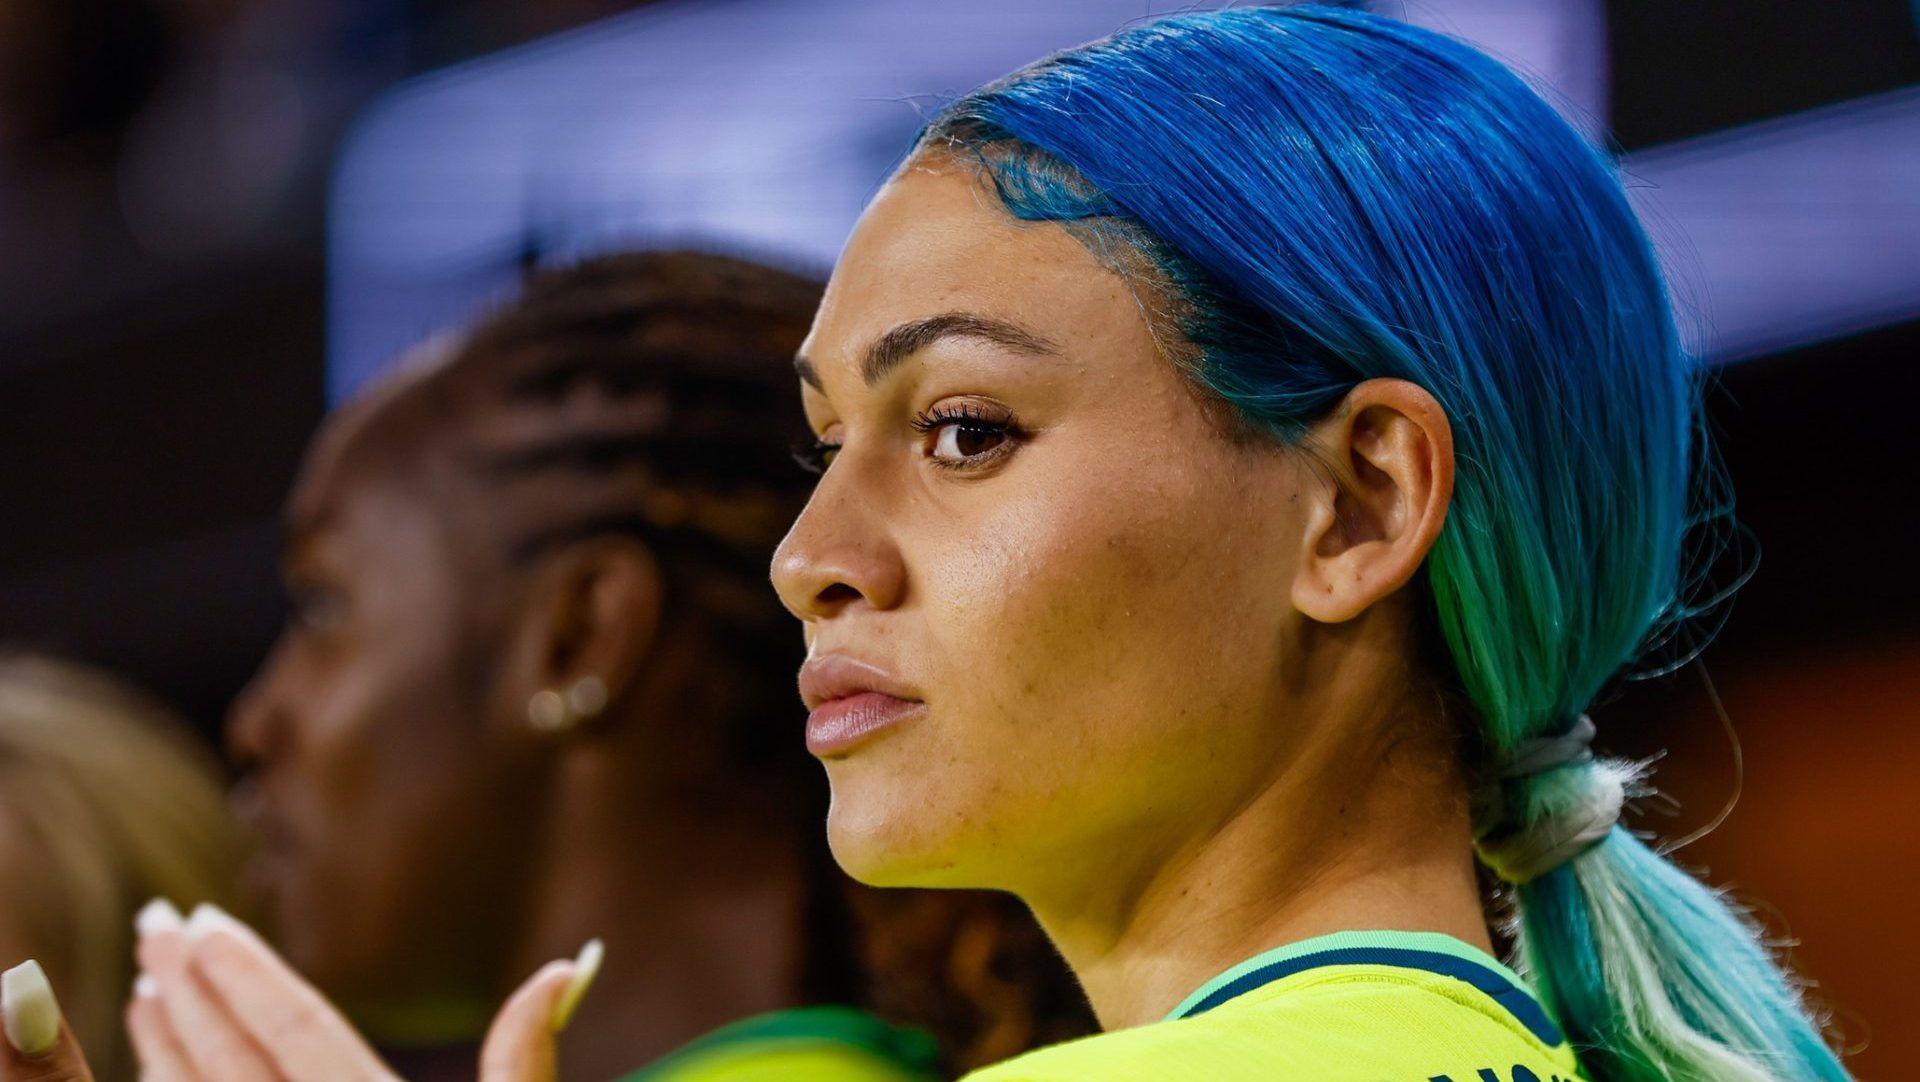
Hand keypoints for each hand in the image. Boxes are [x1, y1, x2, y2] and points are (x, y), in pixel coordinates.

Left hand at [0, 902, 600, 1081]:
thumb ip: (525, 1058)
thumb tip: (562, 966)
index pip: (299, 1030)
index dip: (248, 975)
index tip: (202, 924)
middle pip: (232, 1062)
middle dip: (187, 990)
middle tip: (150, 926)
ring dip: (163, 1048)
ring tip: (142, 990)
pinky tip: (154, 1077)